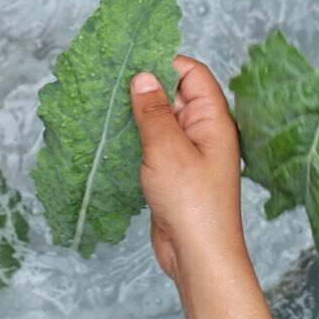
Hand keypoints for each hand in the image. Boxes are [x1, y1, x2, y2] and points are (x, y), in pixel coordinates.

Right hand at [130, 56, 276, 318]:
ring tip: (105, 106)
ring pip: (162, 119)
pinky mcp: (174, 171)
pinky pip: (155, 143)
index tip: (131, 62)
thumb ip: (154, 110)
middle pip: (175, 93)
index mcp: (213, 119)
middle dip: (146, 87)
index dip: (164, 63)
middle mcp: (204, 130)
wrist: (199, 257)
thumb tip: (143, 76)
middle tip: (109, 82)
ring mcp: (189, 152)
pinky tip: (113, 135)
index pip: (192, 73)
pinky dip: (137, 137)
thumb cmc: (191, 202)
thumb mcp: (167, 149)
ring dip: (138, 114)